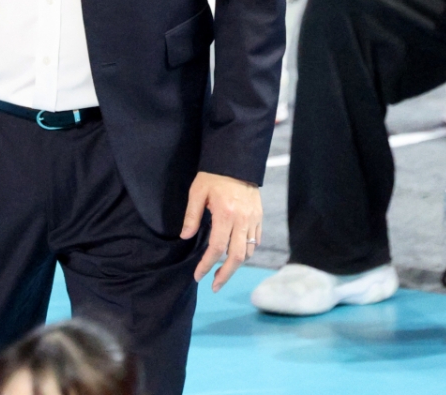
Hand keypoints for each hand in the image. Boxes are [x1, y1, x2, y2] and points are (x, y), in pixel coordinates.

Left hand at [180, 171, 262, 291]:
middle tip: (214, 286)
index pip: (216, 249)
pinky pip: (255, 241)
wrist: (236, 159)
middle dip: (225, 275)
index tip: (197, 276)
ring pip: (248, 251)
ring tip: (223, 270)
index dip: (206, 265)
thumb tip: (185, 237)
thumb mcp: (197, 192)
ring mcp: (253, 219)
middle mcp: (242, 220)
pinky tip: (236, 253)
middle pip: (237, 257)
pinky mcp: (259, 216)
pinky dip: (247, 251)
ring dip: (235, 264)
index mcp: (225, 214)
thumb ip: (191, 216)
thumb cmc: (213, 175)